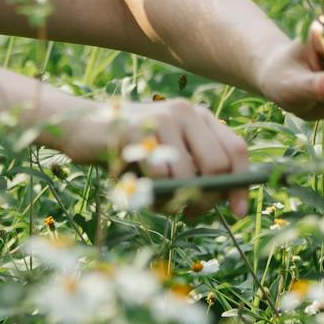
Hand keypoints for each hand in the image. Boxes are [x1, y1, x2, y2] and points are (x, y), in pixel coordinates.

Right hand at [56, 98, 251, 218]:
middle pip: (217, 165)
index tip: (238, 211)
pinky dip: (153, 193)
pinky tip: (141, 189)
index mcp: (198, 117)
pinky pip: (159, 175)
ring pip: (188, 175)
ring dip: (175, 199)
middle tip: (190, 212)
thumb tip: (226, 201)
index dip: (242, 183)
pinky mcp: (138, 130)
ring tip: (158, 201)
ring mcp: (162, 118)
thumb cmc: (129, 152)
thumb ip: (195, 170)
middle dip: (207, 197)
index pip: (236, 149)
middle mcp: (185, 112)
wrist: (82, 130)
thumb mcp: (168, 158)